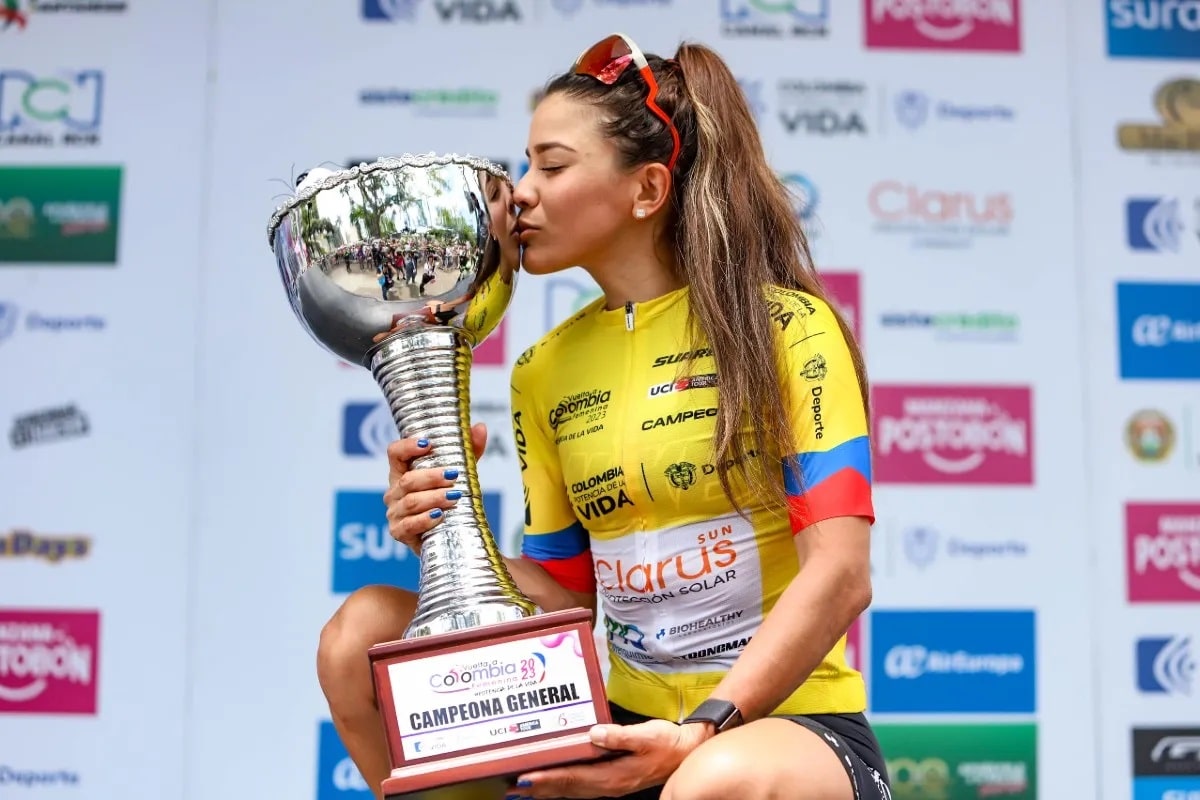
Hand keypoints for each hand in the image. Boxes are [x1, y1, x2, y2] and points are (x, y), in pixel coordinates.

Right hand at [382, 423, 487, 556]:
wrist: (449, 535)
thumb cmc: (449, 500)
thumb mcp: (461, 474)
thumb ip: (470, 452)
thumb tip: (480, 428)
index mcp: (402, 472)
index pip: (395, 453)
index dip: (408, 446)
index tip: (428, 444)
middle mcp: (394, 491)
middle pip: (406, 479)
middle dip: (431, 477)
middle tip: (453, 476)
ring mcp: (395, 513)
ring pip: (410, 502)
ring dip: (433, 498)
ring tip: (453, 497)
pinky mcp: (399, 532)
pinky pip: (409, 525)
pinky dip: (424, 520)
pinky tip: (439, 516)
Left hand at [510, 720, 713, 798]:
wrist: (687, 751)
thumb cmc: (668, 743)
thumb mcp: (647, 735)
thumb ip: (620, 736)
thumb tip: (594, 733)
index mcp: (614, 775)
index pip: (574, 778)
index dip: (549, 778)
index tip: (527, 777)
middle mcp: (609, 785)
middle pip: (568, 788)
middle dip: (540, 788)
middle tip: (513, 786)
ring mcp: (610, 785)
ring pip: (572, 791)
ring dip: (547, 790)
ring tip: (523, 789)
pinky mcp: (612, 780)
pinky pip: (581, 787)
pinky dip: (562, 786)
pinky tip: (553, 784)